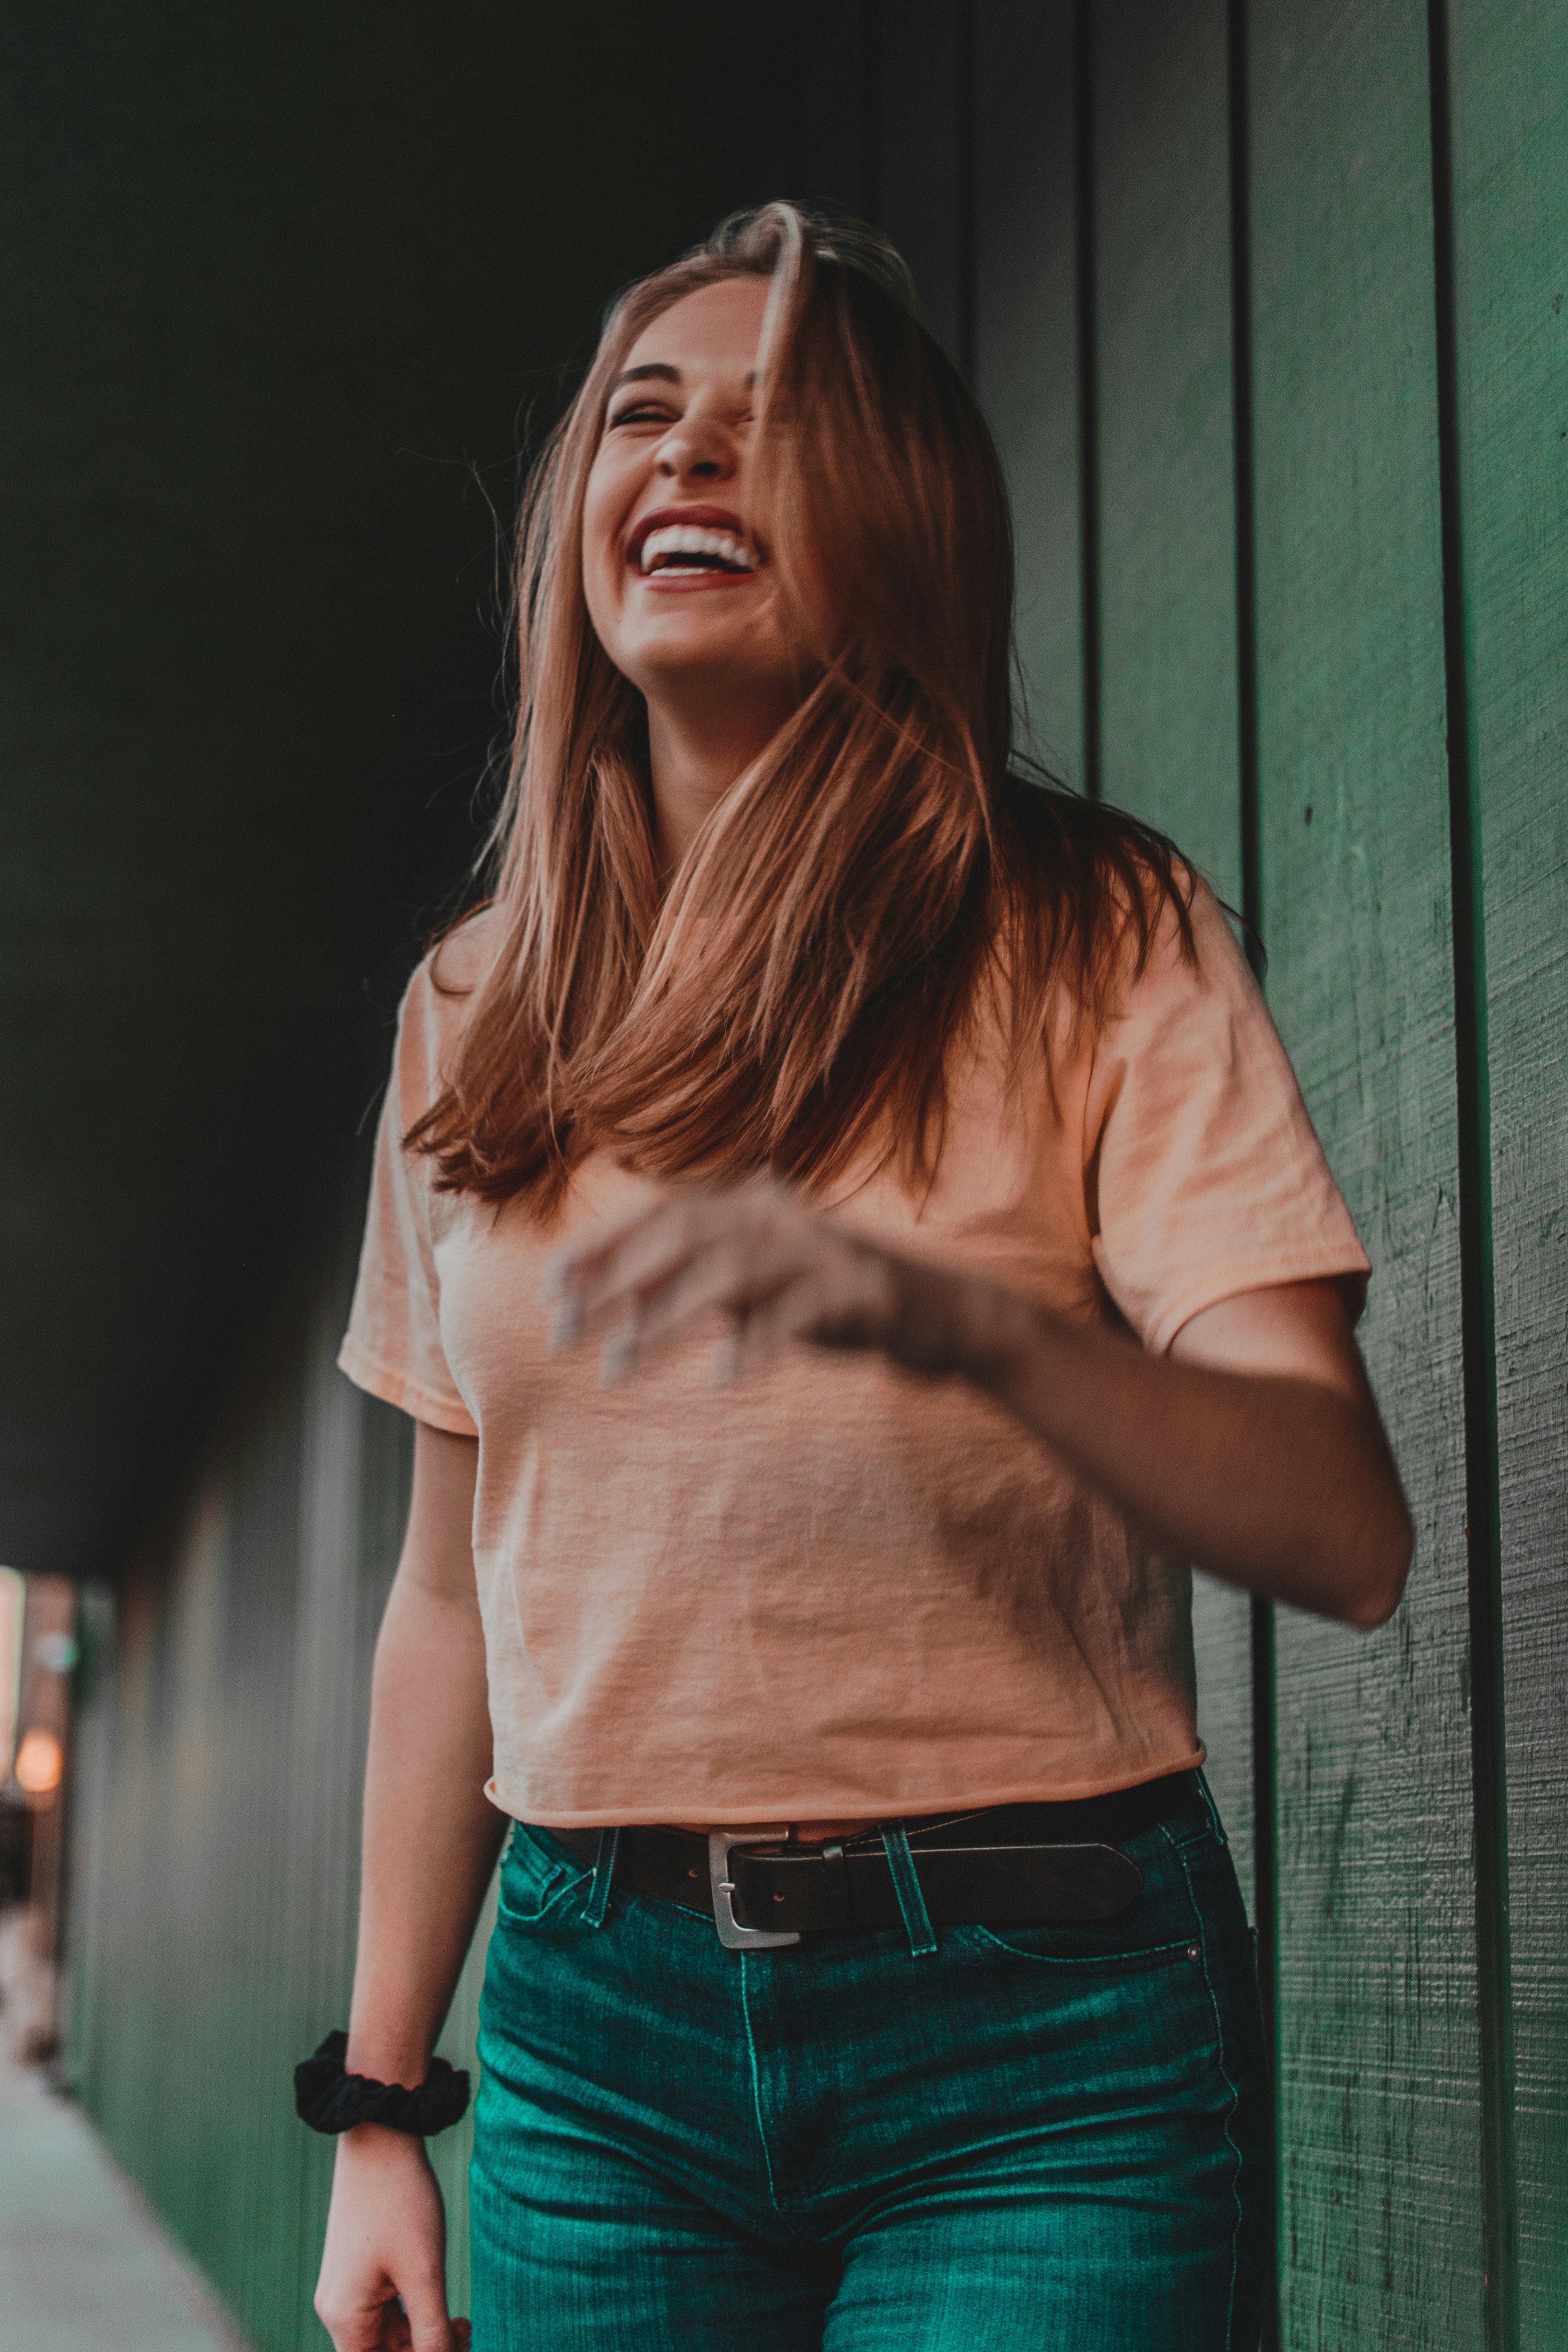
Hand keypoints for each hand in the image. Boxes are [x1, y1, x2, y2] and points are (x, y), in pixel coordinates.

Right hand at [315, 2127, 469, 2351]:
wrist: (381, 2137)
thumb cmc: (401, 2204)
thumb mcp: (424, 2274)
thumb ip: (431, 2331)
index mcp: (345, 2317)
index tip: (454, 2348)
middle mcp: (338, 2307)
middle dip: (427, 2349)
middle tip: (469, 2337)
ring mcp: (347, 2285)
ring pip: (388, 2331)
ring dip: (425, 2331)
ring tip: (464, 2324)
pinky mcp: (360, 2266)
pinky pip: (386, 2305)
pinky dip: (415, 2309)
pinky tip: (445, 2305)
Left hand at [548, 1179, 1030, 1386]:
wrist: (940, 1311)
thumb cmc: (833, 1296)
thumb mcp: (755, 1281)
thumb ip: (694, 1279)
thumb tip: (614, 1294)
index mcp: (751, 1202)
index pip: (659, 1211)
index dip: (600, 1245)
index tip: (550, 1289)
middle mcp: (780, 1214)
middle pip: (682, 1236)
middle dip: (615, 1282)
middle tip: (565, 1332)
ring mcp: (821, 1250)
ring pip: (728, 1274)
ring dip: (664, 1321)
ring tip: (617, 1367)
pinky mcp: (858, 1291)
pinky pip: (795, 1314)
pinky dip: (756, 1342)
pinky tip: (722, 1378)